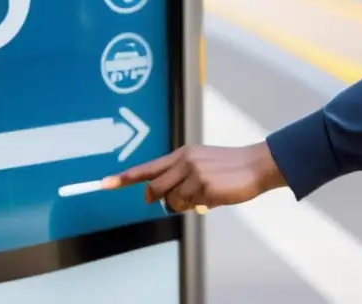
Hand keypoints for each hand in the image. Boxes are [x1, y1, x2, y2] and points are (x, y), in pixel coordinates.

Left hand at [101, 142, 286, 213]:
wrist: (256, 165)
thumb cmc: (230, 167)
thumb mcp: (202, 164)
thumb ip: (181, 177)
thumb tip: (166, 200)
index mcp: (183, 153)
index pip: (148, 167)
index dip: (125, 177)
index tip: (104, 183)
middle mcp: (185, 161)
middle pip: (154, 190)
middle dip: (162, 200)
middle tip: (182, 198)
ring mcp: (194, 174)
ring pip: (172, 202)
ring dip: (186, 204)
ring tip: (206, 193)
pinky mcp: (204, 187)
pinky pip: (190, 206)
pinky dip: (201, 206)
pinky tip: (216, 196)